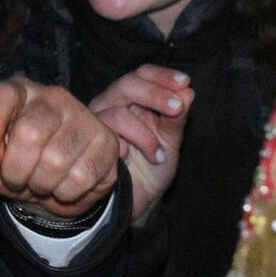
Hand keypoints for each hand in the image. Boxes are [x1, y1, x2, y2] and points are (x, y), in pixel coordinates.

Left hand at [0, 76, 117, 217]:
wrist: (54, 187)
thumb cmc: (14, 166)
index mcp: (18, 93)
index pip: (2, 95)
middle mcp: (52, 97)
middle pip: (29, 133)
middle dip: (15, 169)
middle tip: (14, 179)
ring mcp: (83, 117)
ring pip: (56, 160)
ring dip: (40, 184)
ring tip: (39, 182)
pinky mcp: (106, 142)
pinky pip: (80, 178)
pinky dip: (64, 193)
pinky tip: (62, 186)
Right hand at [88, 65, 192, 226]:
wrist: (137, 202)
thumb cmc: (152, 169)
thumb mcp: (171, 141)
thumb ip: (177, 118)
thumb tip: (188, 91)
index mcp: (132, 100)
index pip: (141, 74)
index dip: (161, 75)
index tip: (184, 82)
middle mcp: (111, 106)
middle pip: (126, 84)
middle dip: (154, 93)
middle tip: (177, 108)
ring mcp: (96, 123)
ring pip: (117, 112)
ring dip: (144, 133)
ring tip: (158, 154)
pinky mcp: (87, 142)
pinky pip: (106, 136)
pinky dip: (129, 147)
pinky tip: (140, 160)